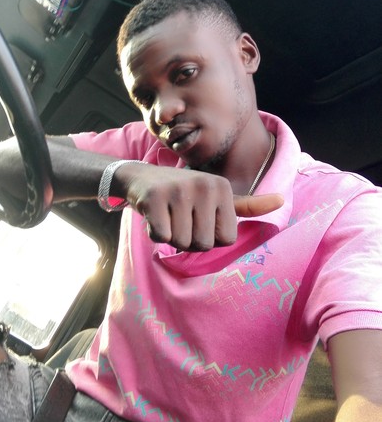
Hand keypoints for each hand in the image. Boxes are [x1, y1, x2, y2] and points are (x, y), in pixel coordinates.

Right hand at [119, 164, 282, 250]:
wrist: (140, 177)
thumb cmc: (182, 193)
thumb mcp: (215, 195)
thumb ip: (246, 205)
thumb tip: (281, 201)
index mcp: (222, 187)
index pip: (226, 240)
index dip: (210, 237)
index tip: (198, 218)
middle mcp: (203, 185)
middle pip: (204, 244)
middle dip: (189, 239)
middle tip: (179, 218)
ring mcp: (178, 190)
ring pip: (181, 242)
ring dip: (171, 237)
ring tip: (167, 215)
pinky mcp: (154, 198)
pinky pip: (162, 237)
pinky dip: (155, 233)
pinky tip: (154, 216)